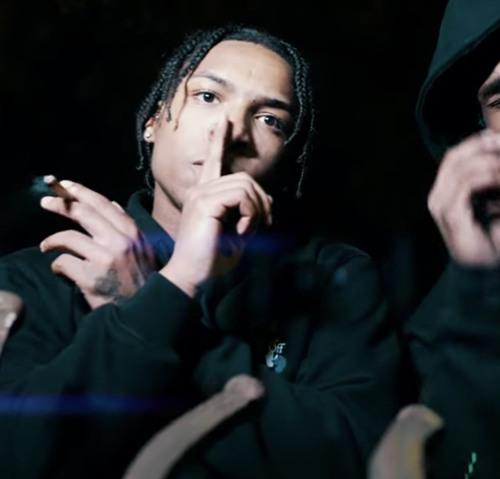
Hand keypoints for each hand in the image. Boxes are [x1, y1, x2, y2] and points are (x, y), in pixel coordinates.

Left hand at [40, 182, 155, 308]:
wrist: (145, 311)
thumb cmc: (142, 280)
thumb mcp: (143, 249)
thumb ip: (127, 227)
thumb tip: (112, 203)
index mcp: (133, 233)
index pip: (103, 204)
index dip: (82, 192)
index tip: (66, 186)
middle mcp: (121, 242)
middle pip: (84, 213)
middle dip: (60, 204)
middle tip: (45, 202)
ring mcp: (106, 259)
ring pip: (68, 237)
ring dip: (52, 241)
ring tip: (46, 246)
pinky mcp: (92, 277)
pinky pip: (64, 262)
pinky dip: (57, 266)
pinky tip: (60, 271)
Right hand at [161, 118, 272, 296]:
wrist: (193, 277)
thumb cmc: (212, 259)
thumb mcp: (237, 233)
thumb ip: (248, 212)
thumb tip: (267, 200)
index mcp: (204, 195)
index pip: (214, 161)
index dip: (220, 140)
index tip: (224, 120)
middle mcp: (200, 190)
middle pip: (244, 178)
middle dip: (262, 201)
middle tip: (264, 224)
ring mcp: (201, 194)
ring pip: (246, 186)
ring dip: (256, 211)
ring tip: (246, 231)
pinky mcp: (205, 202)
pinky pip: (242, 196)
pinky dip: (250, 215)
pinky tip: (241, 231)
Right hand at [428, 130, 499, 266]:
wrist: (485, 266)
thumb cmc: (490, 236)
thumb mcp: (489, 200)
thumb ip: (488, 179)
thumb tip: (494, 147)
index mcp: (444, 192)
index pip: (454, 157)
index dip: (475, 142)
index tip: (497, 136)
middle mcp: (437, 197)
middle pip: (453, 157)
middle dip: (481, 146)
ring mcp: (440, 206)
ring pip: (459, 168)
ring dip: (488, 162)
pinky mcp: (450, 215)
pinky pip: (465, 185)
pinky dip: (486, 177)